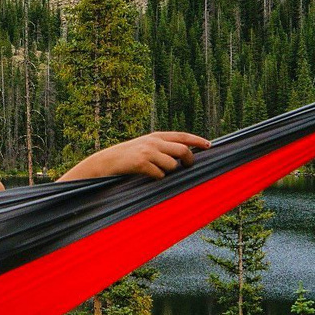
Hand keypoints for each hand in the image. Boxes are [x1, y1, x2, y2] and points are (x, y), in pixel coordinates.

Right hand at [58, 131, 210, 181]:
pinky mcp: (141, 163)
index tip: (209, 145)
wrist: (104, 163)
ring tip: (156, 172)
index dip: (197, 140)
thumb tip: (182, 156)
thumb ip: (161, 148)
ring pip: (172, 165)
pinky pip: (160, 174)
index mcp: (155, 136)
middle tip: (189, 167)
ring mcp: (147, 152)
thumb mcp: (144, 147)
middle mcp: (153, 141)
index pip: (182, 136)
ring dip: (168, 172)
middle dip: (189, 160)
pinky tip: (147, 177)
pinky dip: (157, 178)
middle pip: (183, 150)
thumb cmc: (126, 158)